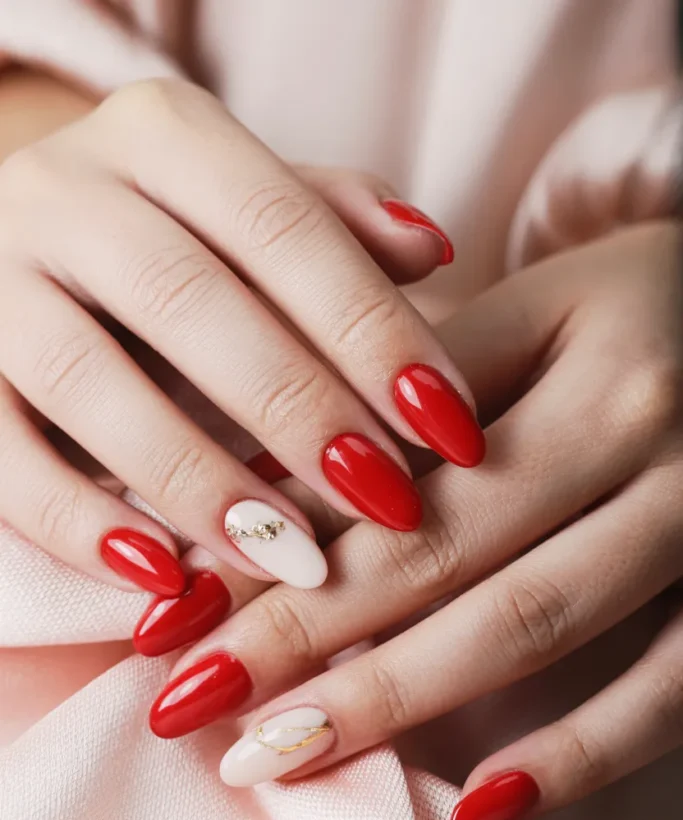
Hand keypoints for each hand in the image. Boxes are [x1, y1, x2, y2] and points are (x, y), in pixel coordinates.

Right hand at [0, 78, 482, 608]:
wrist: (17, 246)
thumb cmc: (171, 241)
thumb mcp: (246, 210)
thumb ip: (332, 224)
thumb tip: (431, 251)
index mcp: (162, 135)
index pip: (288, 229)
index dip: (378, 335)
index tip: (454, 431)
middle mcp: (66, 189)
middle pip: (193, 304)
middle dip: (302, 413)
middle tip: (389, 504)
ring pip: (91, 383)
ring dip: (201, 483)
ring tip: (293, 561)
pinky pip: (1, 455)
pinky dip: (80, 524)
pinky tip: (162, 579)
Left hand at [154, 223, 682, 819]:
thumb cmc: (617, 317)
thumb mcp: (518, 318)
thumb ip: (394, 398)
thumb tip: (246, 506)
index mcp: (572, 349)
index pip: (397, 464)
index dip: (276, 546)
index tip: (172, 623)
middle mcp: (644, 431)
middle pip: (450, 550)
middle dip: (305, 639)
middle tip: (192, 706)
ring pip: (536, 622)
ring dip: (398, 700)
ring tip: (277, 756)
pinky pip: (669, 691)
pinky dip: (580, 753)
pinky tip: (481, 806)